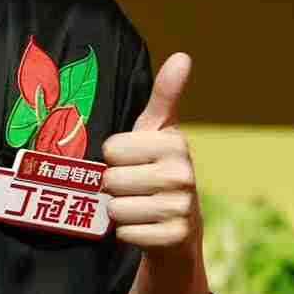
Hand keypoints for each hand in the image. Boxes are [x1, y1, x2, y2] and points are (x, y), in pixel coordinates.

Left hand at [102, 53, 200, 255]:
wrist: (178, 229)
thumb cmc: (157, 170)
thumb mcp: (159, 131)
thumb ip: (165, 94)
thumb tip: (183, 55)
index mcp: (175, 144)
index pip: (111, 149)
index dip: (114, 158)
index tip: (132, 161)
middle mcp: (183, 174)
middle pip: (111, 179)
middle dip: (114, 186)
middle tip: (134, 188)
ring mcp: (181, 208)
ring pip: (116, 208)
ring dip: (119, 210)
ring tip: (138, 206)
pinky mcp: (173, 237)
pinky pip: (125, 233)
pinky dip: (127, 233)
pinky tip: (143, 227)